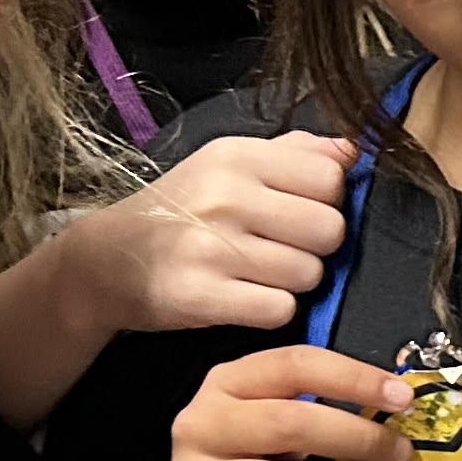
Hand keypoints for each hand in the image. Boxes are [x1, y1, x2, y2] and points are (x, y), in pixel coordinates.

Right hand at [80, 131, 352, 331]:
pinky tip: (246, 298)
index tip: (298, 212)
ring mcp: (213, 246)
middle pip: (329, 230)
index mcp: (237, 156)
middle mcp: (226, 196)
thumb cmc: (180, 210)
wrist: (107, 259)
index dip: (326, 202)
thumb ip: (294, 153)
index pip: (329, 177)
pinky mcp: (203, 296)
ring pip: (310, 274)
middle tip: (281, 249)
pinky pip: (281, 309)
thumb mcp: (227, 164)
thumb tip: (354, 150)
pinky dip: (271, 310)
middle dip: (314, 247)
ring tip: (257, 273)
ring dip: (293, 282)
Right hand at [150, 346, 414, 460]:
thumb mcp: (274, 423)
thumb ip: (318, 405)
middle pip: (290, 423)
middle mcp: (201, 426)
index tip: (403, 398)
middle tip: (397, 452)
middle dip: (358, 438)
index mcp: (224, 384)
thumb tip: (395, 401)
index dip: (354, 377)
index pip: (293, 365)